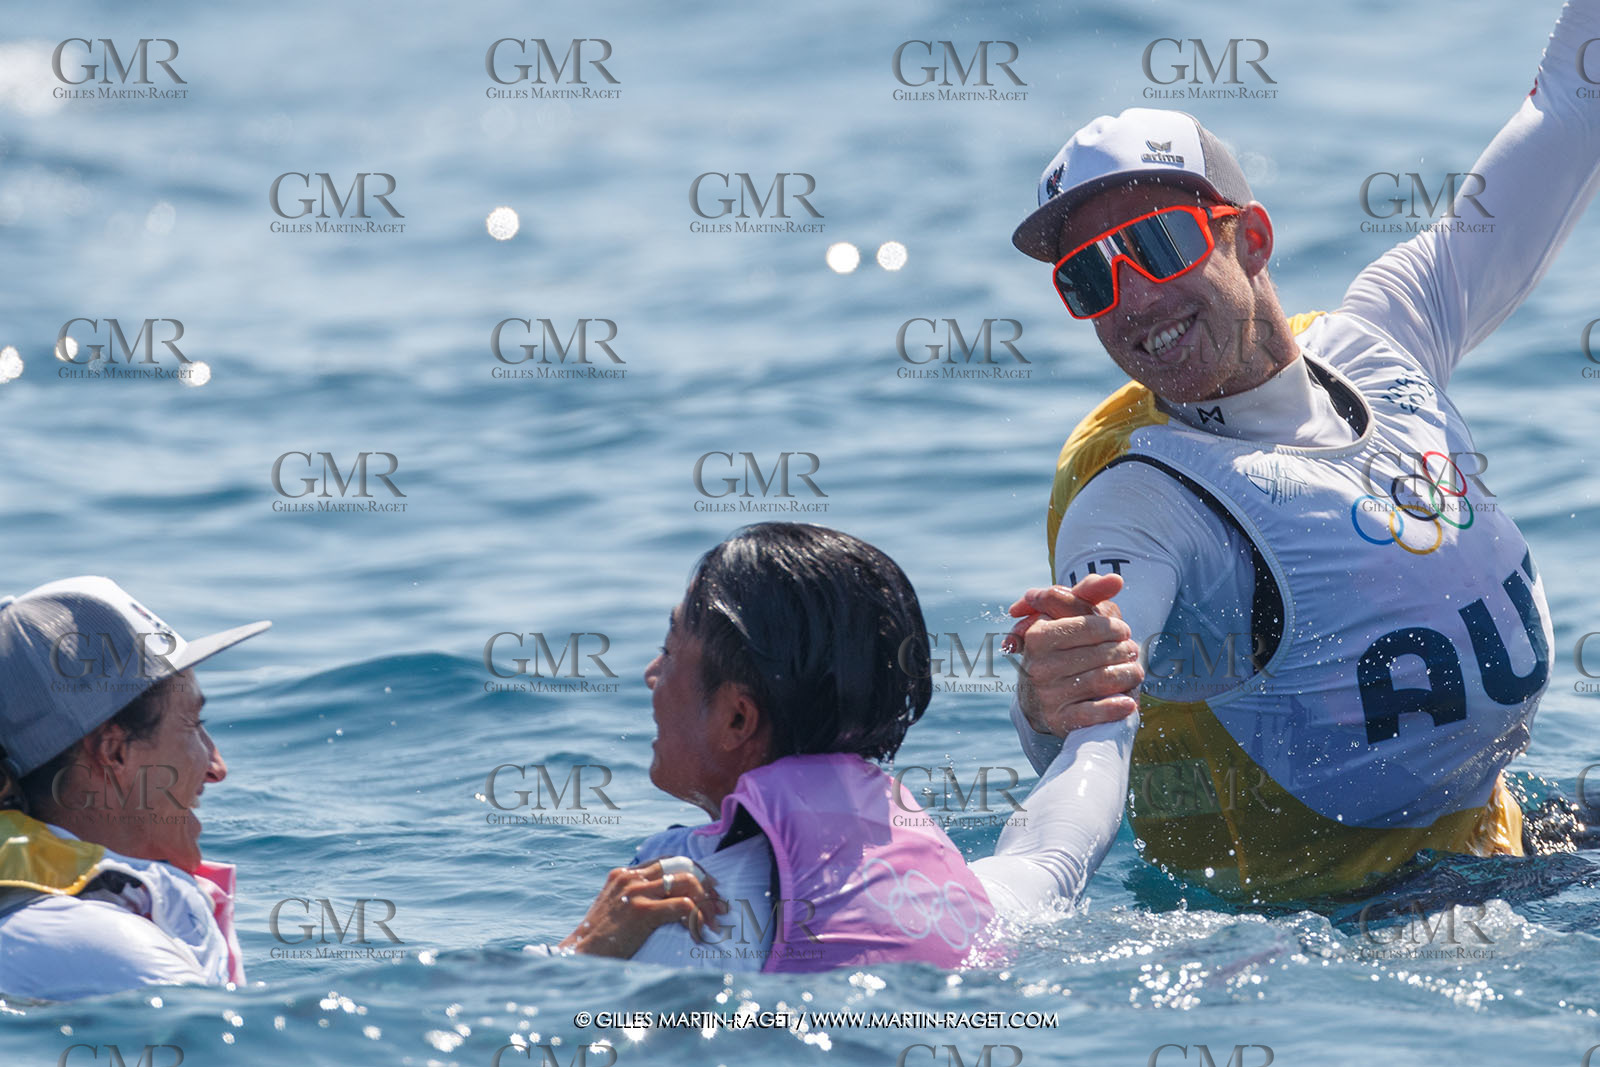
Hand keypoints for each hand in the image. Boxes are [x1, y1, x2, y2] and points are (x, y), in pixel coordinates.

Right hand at [558, 858, 721, 957]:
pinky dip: (697, 918)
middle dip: (706, 884)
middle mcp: (631, 878)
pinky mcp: (641, 911)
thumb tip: (671, 904)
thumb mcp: (615, 909)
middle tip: (720, 903)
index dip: (694, 872)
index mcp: (625, 874)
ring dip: (706, 902)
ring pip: (687, 882)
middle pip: (682, 866)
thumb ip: (637, 899)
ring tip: (715, 920)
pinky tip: (699, 933)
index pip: (669, 861)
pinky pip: (682, 905)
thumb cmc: (600, 939)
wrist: (581, 955)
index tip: (709, 887)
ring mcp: (636, 892)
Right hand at [1003, 572, 1142, 736]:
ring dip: (1128, 676)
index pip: (1087, 625)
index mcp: (1038, 635)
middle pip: (1099, 653)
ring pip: (1101, 680)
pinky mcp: (1058, 719)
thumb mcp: (1069, 617)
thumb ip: (1090, 593)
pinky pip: (1092, 713)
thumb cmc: (1063, 648)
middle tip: (1133, 652)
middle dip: (1124, 651)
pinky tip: (1128, 703)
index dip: (1113, 627)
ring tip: (1136, 672)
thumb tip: (1116, 580)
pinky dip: (1114, 708)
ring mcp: (1047, 693)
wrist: (1039, 698)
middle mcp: (1038, 664)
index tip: (1123, 631)